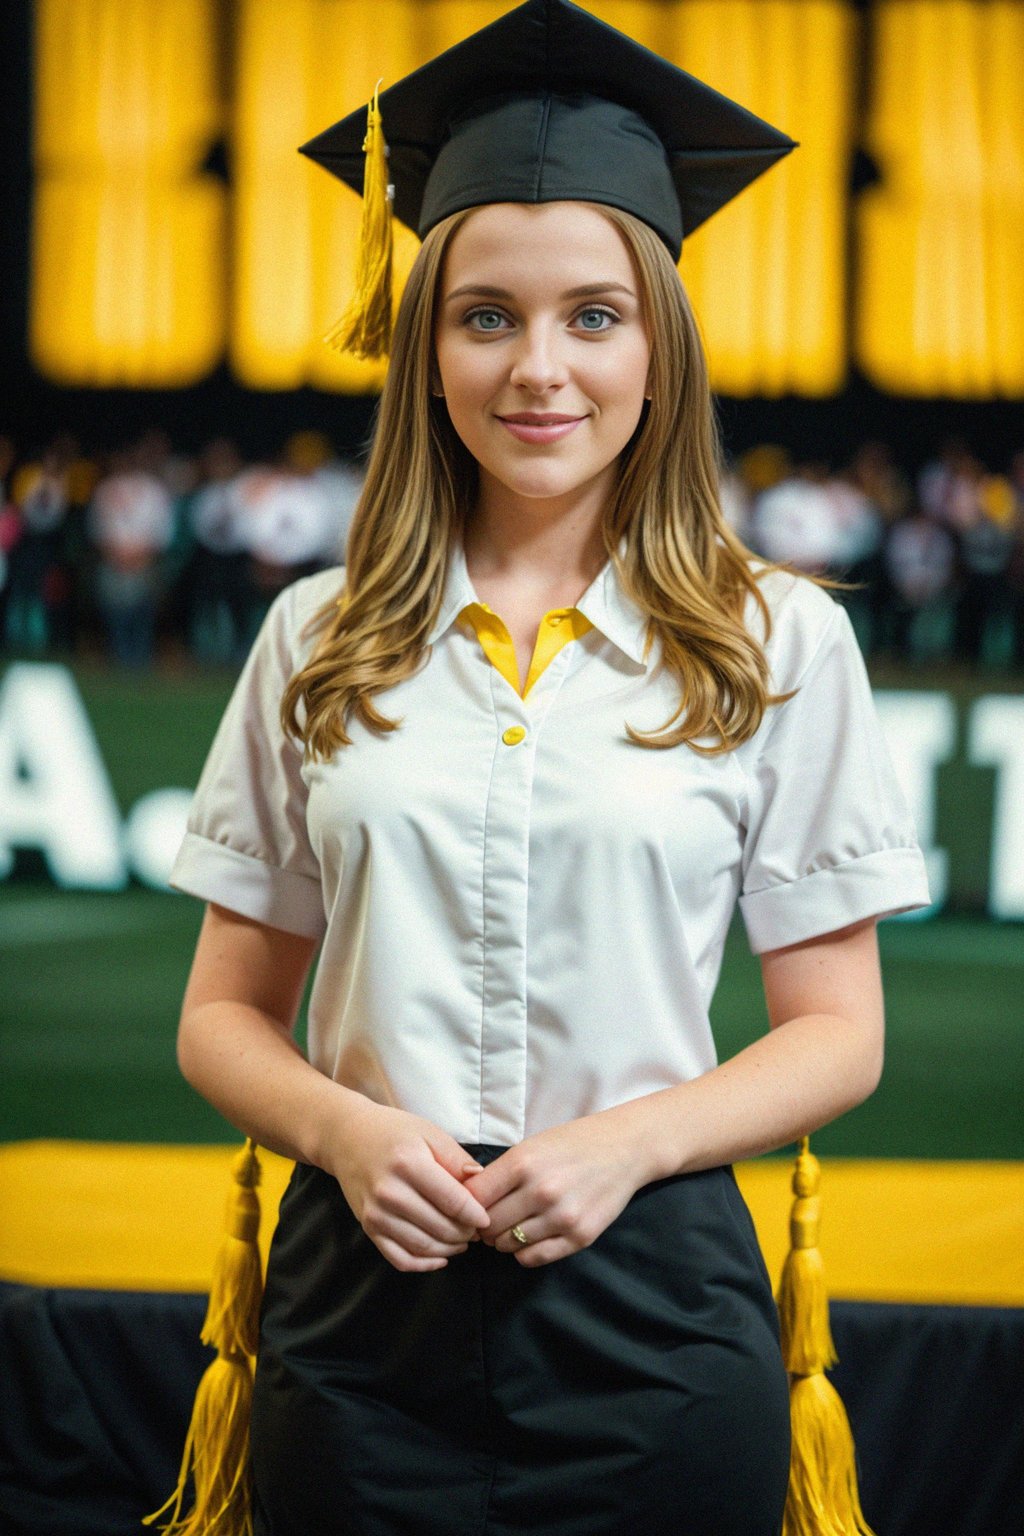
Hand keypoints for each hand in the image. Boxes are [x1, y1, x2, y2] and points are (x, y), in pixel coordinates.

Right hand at [322, 1096, 490, 1271]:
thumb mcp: (428, 1132)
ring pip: (423, 1246)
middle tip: (477, 1230)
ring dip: (449, 1250)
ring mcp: (376, 1214)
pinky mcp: (368, 1228)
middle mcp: (389, 1192)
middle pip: (440, 1227)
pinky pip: (399, 1258)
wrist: (346, 1138)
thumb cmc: (392, 1132)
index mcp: (408, 1163)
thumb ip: (456, 1157)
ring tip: (463, 1241)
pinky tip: (440, 1258)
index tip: (487, 1219)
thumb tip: (481, 1181)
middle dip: (465, 1233)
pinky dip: (423, 1264)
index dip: (475, 1215)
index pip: (452, 1201)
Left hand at [460, 1109, 650, 1267]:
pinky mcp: (580, 1237)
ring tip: (511, 1226)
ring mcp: (562, 1217)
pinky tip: (529, 1237)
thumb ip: (500, 1173)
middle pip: (488, 1225)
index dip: (465, 1205)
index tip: (469, 1207)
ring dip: (503, 1239)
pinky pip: (534, 1258)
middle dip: (483, 1226)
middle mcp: (541, 1191)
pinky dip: (524, 1252)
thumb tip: (465, 1199)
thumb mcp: (531, 1145)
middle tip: (488, 1221)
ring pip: (508, 1244)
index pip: (473, 1198)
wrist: (624, 1149)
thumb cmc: (572, 1143)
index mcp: (523, 1163)